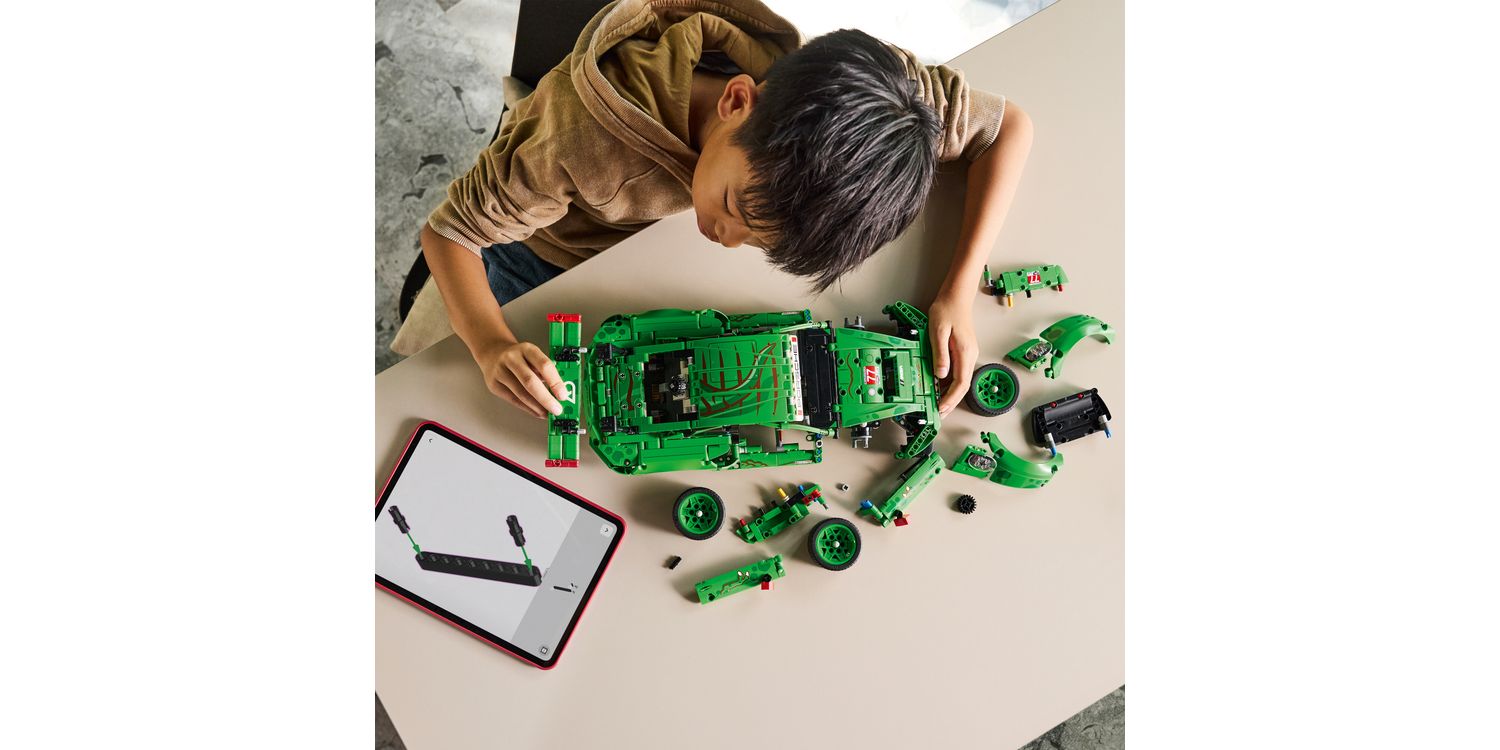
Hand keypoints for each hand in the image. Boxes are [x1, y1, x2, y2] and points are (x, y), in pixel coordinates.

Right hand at [473, 339, 568, 418]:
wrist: (492, 354)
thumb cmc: (519, 358)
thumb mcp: (533, 356)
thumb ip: (546, 371)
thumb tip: (560, 392)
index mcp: (527, 349)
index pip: (544, 365)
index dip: (555, 382)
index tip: (563, 395)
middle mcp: (512, 358)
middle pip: (530, 381)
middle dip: (546, 399)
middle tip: (557, 409)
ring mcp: (500, 371)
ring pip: (521, 394)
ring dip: (537, 407)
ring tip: (548, 414)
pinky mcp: (494, 385)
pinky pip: (514, 400)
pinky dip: (528, 408)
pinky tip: (537, 412)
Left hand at [929, 292, 977, 416]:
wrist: (956, 296)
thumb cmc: (947, 309)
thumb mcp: (938, 332)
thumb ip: (940, 355)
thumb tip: (940, 375)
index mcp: (965, 353)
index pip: (961, 384)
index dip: (950, 399)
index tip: (941, 408)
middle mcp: (969, 355)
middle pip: (963, 385)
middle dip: (951, 401)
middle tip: (939, 413)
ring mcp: (967, 353)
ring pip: (961, 379)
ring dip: (950, 393)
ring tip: (938, 403)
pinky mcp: (963, 351)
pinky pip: (958, 371)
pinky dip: (949, 382)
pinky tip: (940, 385)